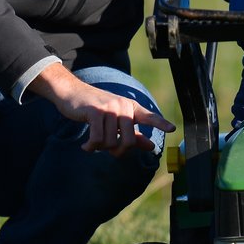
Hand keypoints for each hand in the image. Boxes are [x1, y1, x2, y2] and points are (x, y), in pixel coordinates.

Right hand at [30, 63, 174, 157]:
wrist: (71, 93)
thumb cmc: (95, 108)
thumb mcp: (115, 119)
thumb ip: (133, 134)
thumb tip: (151, 146)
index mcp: (130, 107)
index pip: (148, 116)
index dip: (160, 123)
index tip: (172, 128)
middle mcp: (122, 106)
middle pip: (128, 141)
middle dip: (117, 151)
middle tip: (107, 150)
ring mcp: (109, 108)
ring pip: (111, 142)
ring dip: (100, 148)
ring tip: (93, 143)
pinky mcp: (95, 111)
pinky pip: (97, 139)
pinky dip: (91, 147)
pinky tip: (85, 146)